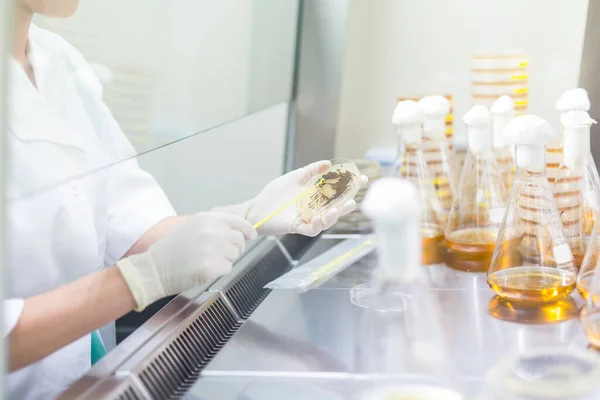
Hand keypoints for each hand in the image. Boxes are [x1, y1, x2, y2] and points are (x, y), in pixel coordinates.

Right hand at [117, 213, 256, 310]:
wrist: (154, 268)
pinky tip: (202, 269)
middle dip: (233, 248)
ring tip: (205, 260)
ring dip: (225, 260)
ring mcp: (213, 249)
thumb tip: (238, 231)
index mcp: (208, 219)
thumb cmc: (171, 249)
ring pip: (234, 255)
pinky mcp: (212, 267)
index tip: (251, 235)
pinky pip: (227, 268)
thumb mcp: (192, 227)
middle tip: (216, 253)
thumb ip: (214, 226)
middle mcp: (213, 231)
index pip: (238, 222)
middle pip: (239, 241)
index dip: (247, 230)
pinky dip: (218, 271)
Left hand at [246, 161, 367, 236]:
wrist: (256, 208)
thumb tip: (327, 163)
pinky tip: (318, 217)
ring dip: (333, 217)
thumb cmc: (274, 193)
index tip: (361, 179)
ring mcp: (307, 218)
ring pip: (326, 221)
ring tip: (337, 210)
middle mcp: (314, 208)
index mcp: (316, 196)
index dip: (350, 187)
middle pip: (335, 208)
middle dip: (346, 205)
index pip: (337, 192)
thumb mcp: (294, 177)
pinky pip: (311, 229)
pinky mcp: (297, 226)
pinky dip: (317, 225)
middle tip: (354, 201)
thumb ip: (310, 171)